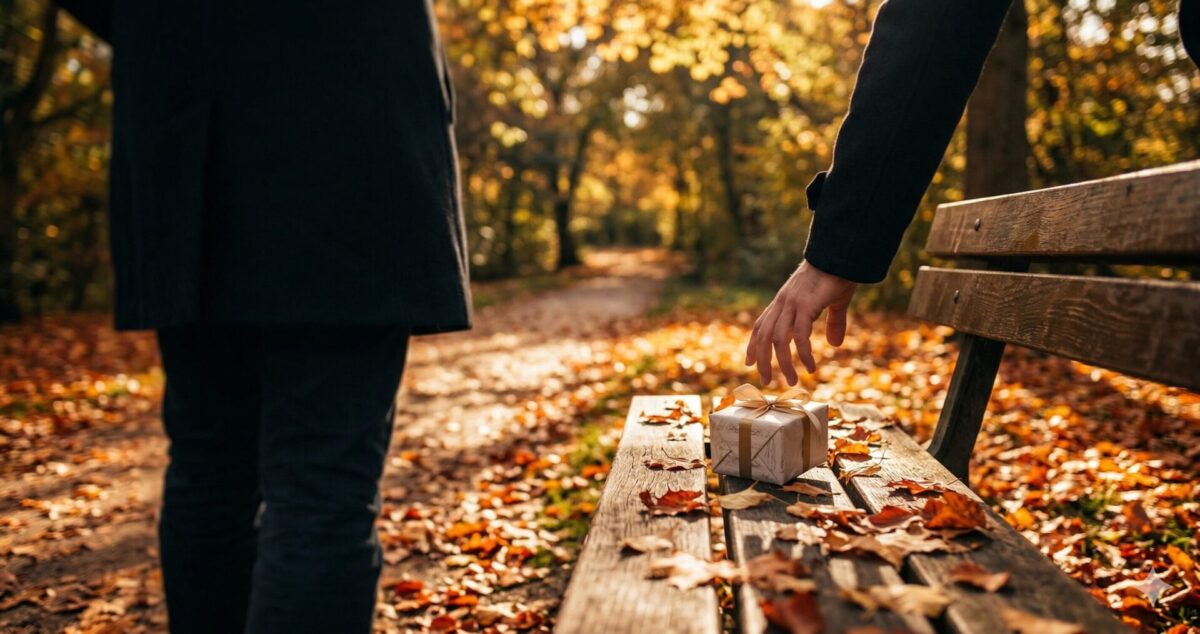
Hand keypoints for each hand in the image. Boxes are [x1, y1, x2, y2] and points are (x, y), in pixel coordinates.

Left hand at [745, 260, 856, 384]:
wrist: (842, 255)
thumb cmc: (838, 275)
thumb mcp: (833, 302)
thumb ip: (833, 323)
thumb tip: (835, 344)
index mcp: (784, 301)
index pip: (760, 325)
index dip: (753, 345)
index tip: (749, 363)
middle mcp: (783, 303)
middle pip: (764, 337)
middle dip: (763, 361)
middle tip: (766, 381)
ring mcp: (792, 304)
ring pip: (778, 340)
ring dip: (783, 364)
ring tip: (793, 380)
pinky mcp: (806, 306)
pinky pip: (799, 335)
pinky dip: (802, 354)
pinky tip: (810, 366)